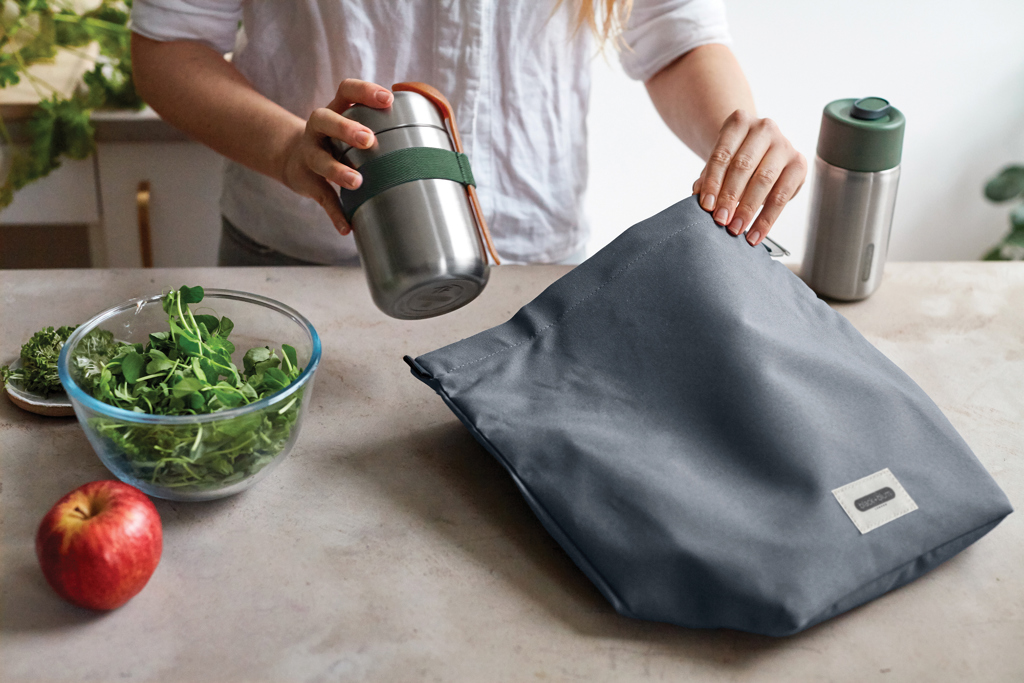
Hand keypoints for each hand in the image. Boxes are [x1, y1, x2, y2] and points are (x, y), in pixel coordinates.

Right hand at [281, 79, 393, 234]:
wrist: (293, 160)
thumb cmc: (339, 143)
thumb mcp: (352, 129)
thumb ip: (383, 132)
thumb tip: (437, 149)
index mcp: (335, 110)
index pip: (346, 90)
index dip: (365, 91)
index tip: (388, 98)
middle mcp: (318, 129)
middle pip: (325, 119)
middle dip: (346, 128)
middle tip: (368, 139)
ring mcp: (310, 153)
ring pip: (319, 159)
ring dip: (337, 170)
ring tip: (357, 182)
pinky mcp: (307, 181)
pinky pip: (321, 197)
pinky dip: (334, 213)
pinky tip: (346, 226)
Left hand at [692, 110, 806, 246]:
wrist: (760, 150)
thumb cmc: (734, 157)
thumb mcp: (718, 163)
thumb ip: (708, 178)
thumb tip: (698, 197)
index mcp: (739, 122)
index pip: (722, 155)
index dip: (713, 182)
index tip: (706, 206)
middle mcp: (764, 128)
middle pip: (744, 166)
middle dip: (730, 197)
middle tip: (720, 220)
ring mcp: (784, 144)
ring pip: (765, 180)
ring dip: (748, 209)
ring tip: (736, 229)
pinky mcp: (799, 164)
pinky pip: (782, 195)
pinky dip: (767, 219)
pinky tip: (755, 234)